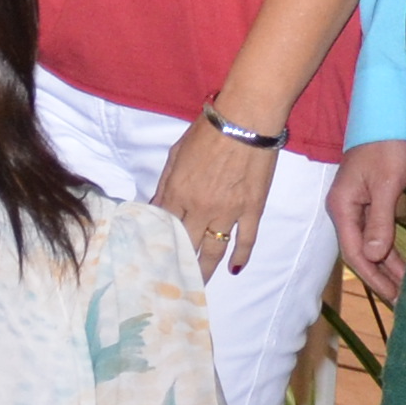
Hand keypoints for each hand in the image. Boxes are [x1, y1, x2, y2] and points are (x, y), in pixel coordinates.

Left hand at [150, 116, 279, 278]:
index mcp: (178, 192)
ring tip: (199, 284)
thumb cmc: (207, 131)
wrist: (246, 121)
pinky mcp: (252, 210)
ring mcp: (228, 212)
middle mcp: (200, 208)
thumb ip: (165, 183)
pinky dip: (240, 257)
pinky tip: (234, 269)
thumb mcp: (176, 154)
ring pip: (214, 250)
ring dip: (205, 270)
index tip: (153, 259)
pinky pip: (246, 240)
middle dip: (178, 264)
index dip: (158, 243)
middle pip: (187, 245)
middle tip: (173, 280)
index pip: (164, 226)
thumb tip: (154, 206)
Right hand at [328, 140, 405, 295]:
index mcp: (342, 207)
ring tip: (402, 288)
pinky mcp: (365, 201)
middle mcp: (343, 210)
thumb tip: (372, 255)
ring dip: (384, 267)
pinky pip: (373, 233)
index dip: (373, 277)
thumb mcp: (385, 183)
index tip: (393, 295)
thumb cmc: (386, 146)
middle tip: (401, 300)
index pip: (353, 252)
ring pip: (366, 245)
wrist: (385, 116)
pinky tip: (398, 262)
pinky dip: (385, 250)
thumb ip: (378, 220)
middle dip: (379, 278)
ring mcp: (352, 206)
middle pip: (357, 253)